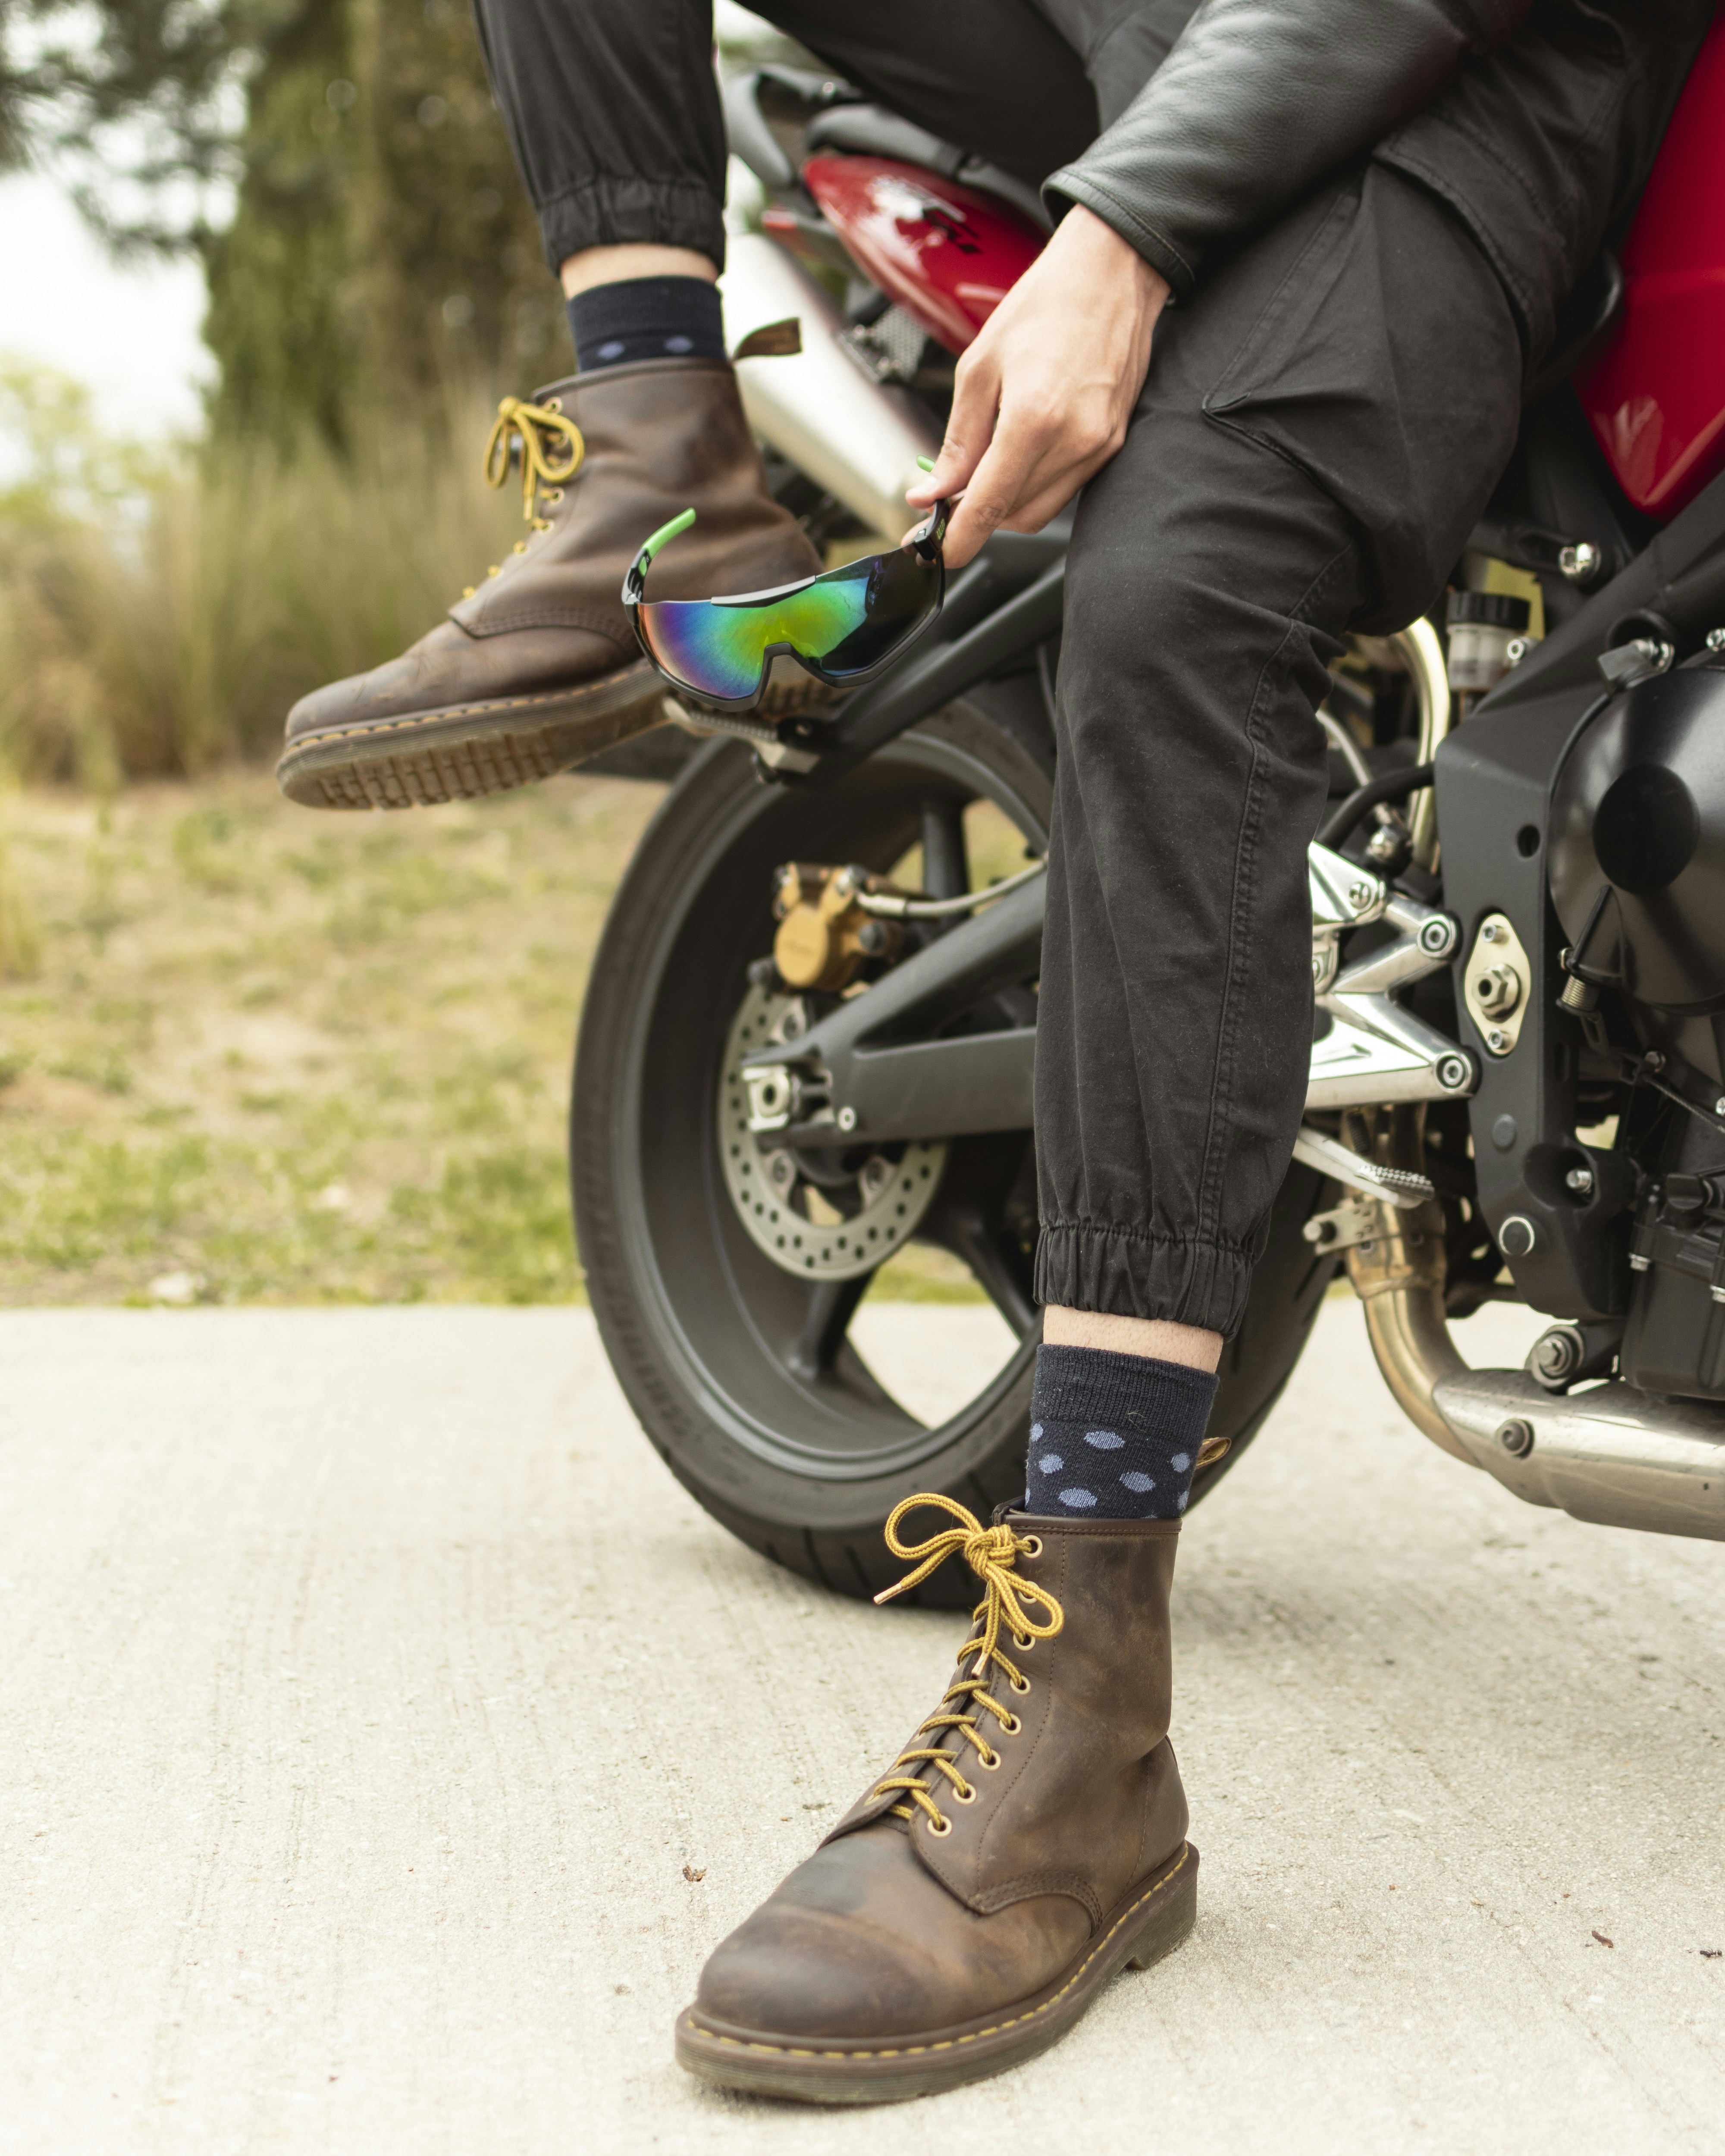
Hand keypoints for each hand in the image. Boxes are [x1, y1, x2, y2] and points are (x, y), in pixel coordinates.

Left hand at [904, 204, 1169, 568]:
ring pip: (1042, 509)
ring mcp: (1100, 445)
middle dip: (981, 513)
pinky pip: (1067, 486)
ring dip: (1009, 500)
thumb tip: (931, 491)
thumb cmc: (1045, 305)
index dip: (962, 538)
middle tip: (955, 486)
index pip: (990, 505)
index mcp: (1034, 418)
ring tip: (992, 456)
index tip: (943, 554)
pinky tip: (1026, 446)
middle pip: (1015, 516)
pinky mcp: (1113, 442)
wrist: (1110, 272)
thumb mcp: (979, 367)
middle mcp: (1074, 441)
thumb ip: (958, 440)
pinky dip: (1037, 482)